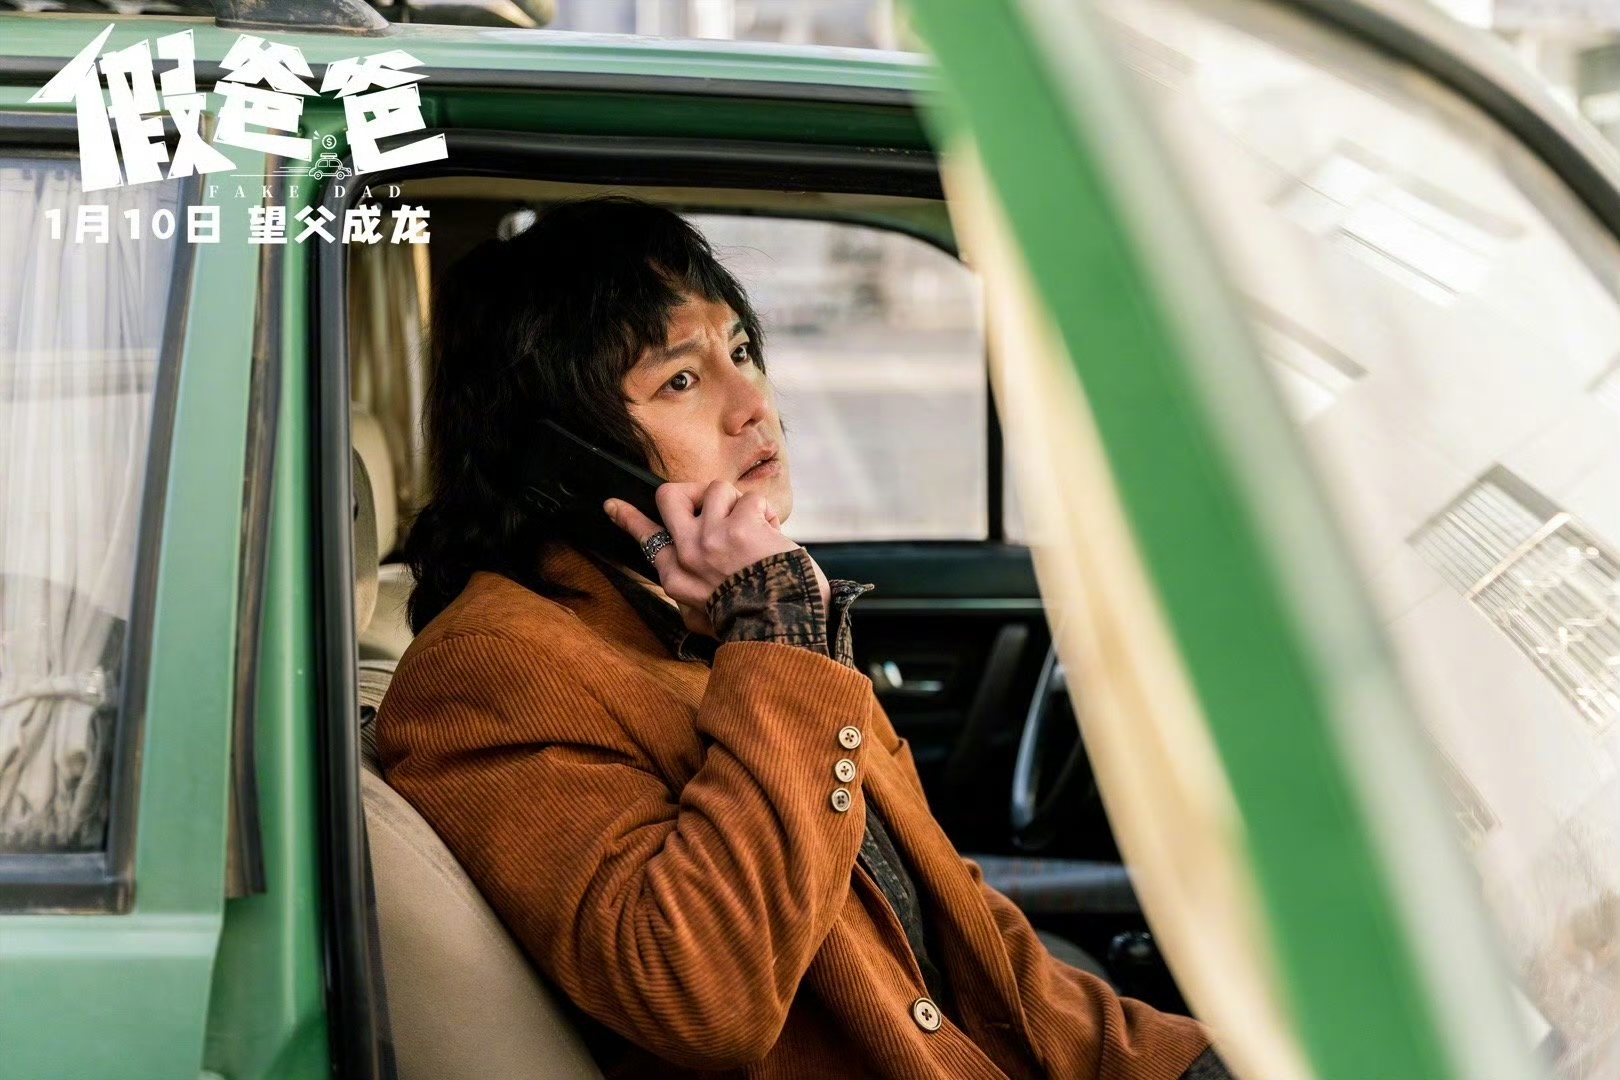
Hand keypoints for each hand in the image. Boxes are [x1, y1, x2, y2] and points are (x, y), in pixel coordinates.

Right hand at [605, 481, 823, 620]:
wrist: (781, 623)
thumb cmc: (751, 617)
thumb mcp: (704, 615)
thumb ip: (690, 592)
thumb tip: (680, 583)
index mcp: (675, 577)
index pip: (646, 539)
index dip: (628, 518)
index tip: (612, 505)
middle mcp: (686, 555)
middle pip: (669, 496)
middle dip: (692, 489)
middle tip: (712, 501)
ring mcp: (710, 538)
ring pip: (716, 489)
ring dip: (738, 503)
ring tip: (754, 529)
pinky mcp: (739, 527)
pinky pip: (750, 498)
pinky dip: (765, 513)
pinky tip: (772, 534)